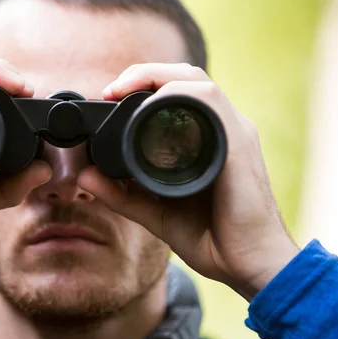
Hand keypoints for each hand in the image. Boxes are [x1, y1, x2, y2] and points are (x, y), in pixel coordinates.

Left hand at [78, 63, 298, 299]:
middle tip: (112, 90)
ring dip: (159, 78)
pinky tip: (153, 107)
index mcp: (209, 140)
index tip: (109, 97)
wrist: (252, 265)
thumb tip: (85, 177)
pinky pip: (211, 105)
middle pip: (187, 77)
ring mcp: (234, 134)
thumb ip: (122, 195)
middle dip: (146, 73)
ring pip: (198, 83)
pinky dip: (180, 97)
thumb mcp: (157, 212)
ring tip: (125, 91)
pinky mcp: (239, 146)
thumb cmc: (214, 239)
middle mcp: (224, 130)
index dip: (143, 84)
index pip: (178, 93)